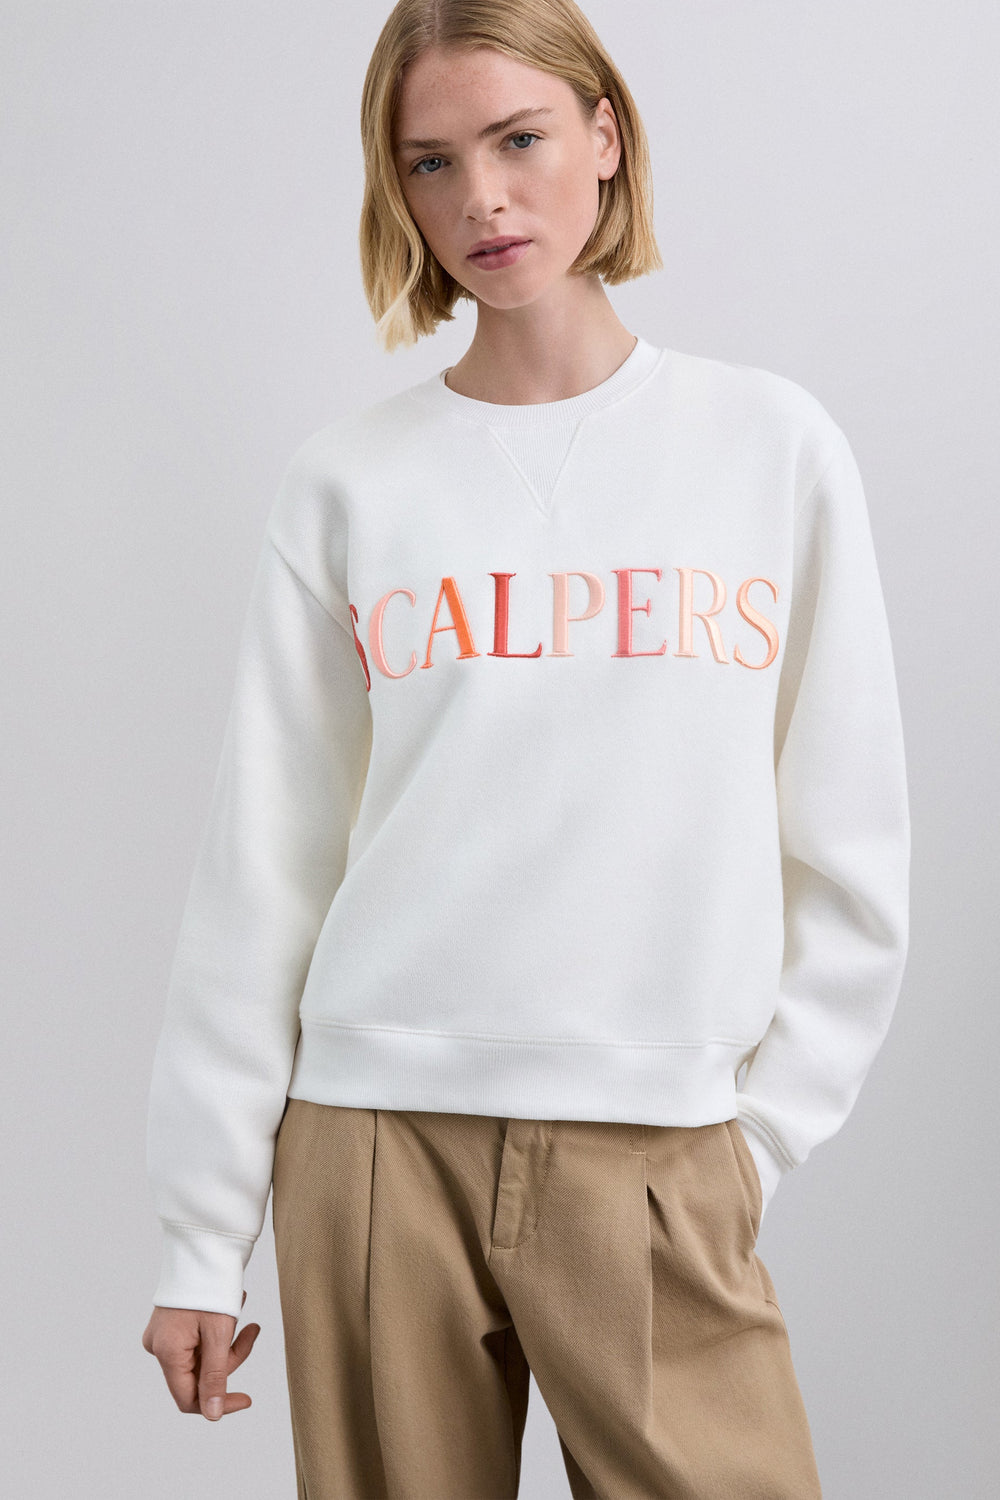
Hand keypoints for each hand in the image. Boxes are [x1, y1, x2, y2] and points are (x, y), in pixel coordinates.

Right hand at [142, 1291, 260, 1419]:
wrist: (203, 1242)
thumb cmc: (210, 1285)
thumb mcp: (218, 1333)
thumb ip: (215, 1377)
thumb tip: (211, 1415)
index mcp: (166, 1352)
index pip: (188, 1399)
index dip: (218, 1403)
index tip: (246, 1398)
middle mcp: (158, 1347)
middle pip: (198, 1376)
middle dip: (229, 1359)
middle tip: (251, 1331)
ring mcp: (163, 1335)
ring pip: (201, 1357)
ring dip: (226, 1341)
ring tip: (240, 1309)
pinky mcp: (170, 1325)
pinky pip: (197, 1341)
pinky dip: (217, 1331)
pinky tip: (231, 1306)